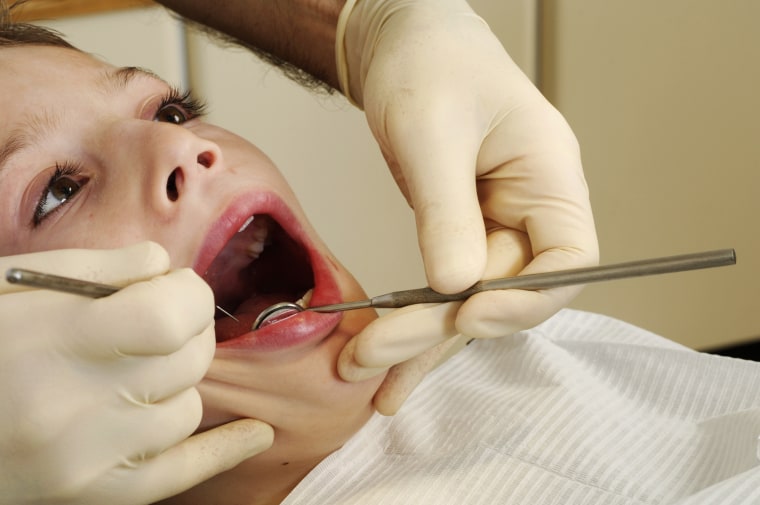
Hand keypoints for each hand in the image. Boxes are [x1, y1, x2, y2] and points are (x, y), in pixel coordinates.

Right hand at [0, 242, 272, 504]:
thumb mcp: (11, 287)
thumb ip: (95, 270)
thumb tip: (165, 266)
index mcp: (54, 339)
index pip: (174, 313)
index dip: (191, 295)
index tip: (180, 290)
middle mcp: (73, 406)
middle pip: (188, 360)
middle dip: (189, 333)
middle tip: (165, 324)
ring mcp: (83, 460)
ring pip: (186, 411)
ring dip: (177, 385)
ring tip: (139, 372)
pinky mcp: (90, 497)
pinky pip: (180, 475)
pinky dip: (224, 450)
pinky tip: (256, 434)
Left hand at [336, 0, 597, 412]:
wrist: (401, 44)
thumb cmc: (430, 63)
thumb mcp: (433, 131)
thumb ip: (447, 210)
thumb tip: (455, 288)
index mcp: (548, 176)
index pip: (569, 260)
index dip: (526, 299)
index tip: (467, 313)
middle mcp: (528, 209)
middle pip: (502, 292)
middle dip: (439, 329)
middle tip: (375, 355)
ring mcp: (493, 225)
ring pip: (466, 300)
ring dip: (417, 339)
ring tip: (363, 371)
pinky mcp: (456, 232)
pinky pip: (442, 288)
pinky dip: (411, 319)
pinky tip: (382, 353)